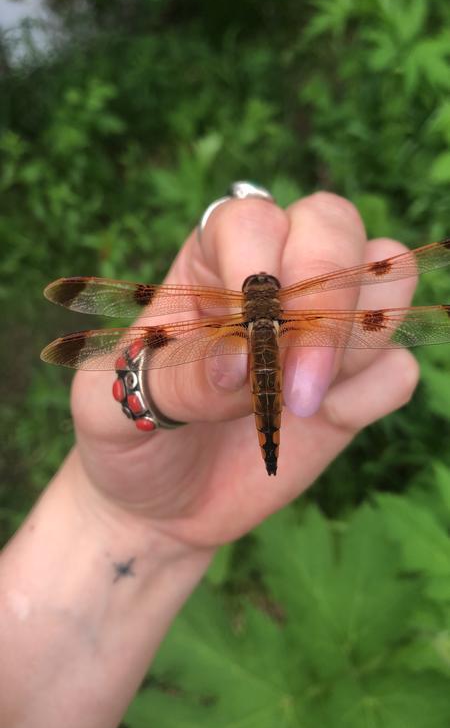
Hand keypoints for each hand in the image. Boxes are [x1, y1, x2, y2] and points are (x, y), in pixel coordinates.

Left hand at [70, 192, 418, 547]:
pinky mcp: (353, 387)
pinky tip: (324, 422)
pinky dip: (373, 393)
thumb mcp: (115, 409)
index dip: (256, 267)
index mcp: (206, 264)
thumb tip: (245, 361)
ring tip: (298, 402)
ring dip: (357, 340)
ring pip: (387, 280)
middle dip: (325, 294)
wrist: (159, 506)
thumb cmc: (129, 439)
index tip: (239, 336)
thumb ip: (174, 378)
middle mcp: (274, 281)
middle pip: (335, 225)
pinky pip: (398, 368)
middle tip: (291, 380)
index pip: (251, 221)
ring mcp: (321, 332)